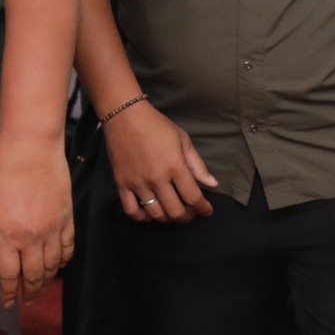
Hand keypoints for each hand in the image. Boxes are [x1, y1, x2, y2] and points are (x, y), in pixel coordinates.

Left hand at [0, 134, 72, 303]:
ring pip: (52, 266)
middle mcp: (31, 238)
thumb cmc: (1, 169)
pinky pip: (68, 248)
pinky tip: (58, 265)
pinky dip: (63, 261)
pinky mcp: (66, 218)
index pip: (8, 274)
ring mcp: (52, 229)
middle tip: (26, 299)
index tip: (7, 302)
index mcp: (6, 235)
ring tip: (40, 287)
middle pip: (32, 275)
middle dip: (28, 292)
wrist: (31, 146)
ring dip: (46, 280)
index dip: (8, 292)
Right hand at [103, 101, 215, 222]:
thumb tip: (213, 184)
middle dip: (187, 217)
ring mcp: (138, 183)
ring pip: (155, 214)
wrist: (124, 116)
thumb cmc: (157, 125)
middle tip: (190, 213)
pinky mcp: (121, 184)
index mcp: (175, 166)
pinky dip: (142, 218)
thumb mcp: (183, 140)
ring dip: (168, 219)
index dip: (203, 209)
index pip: (193, 197)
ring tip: (172, 213)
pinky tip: (149, 213)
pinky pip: (131, 211)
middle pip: (175, 211)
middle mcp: (157, 178)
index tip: (207, 211)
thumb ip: (197, 165)